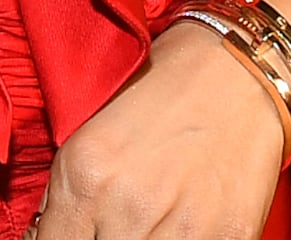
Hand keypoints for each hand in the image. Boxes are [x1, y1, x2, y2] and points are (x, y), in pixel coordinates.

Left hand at [25, 23, 288, 239]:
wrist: (241, 67)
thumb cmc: (165, 88)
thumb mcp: (93, 131)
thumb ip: (67, 194)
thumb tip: (48, 237)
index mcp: (86, 174)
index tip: (73, 234)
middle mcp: (129, 206)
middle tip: (115, 223)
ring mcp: (182, 228)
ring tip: (151, 219)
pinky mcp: (229, 238)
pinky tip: (182, 224)